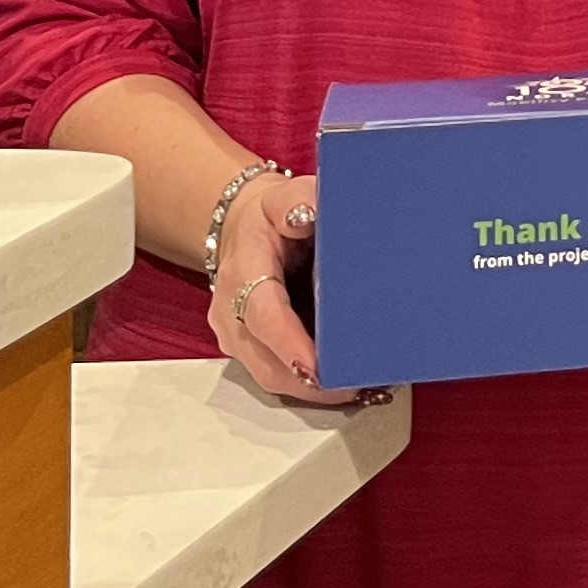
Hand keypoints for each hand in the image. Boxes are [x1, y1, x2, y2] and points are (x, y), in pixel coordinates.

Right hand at [208, 170, 359, 405]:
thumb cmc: (270, 216)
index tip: (316, 367)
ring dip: (309, 390)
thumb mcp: (284, 197)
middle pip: (266, 360)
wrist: (240, 230)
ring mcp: (237, 336)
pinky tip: (339, 386)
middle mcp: (231, 312)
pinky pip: (274, 374)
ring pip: (270, 376)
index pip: (263, 314)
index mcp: (243, 272)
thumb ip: (299, 202)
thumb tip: (310, 214)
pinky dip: (305, 385)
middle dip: (308, 381)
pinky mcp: (248, 349)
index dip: (289, 344)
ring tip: (355, 390)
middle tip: (355, 387)